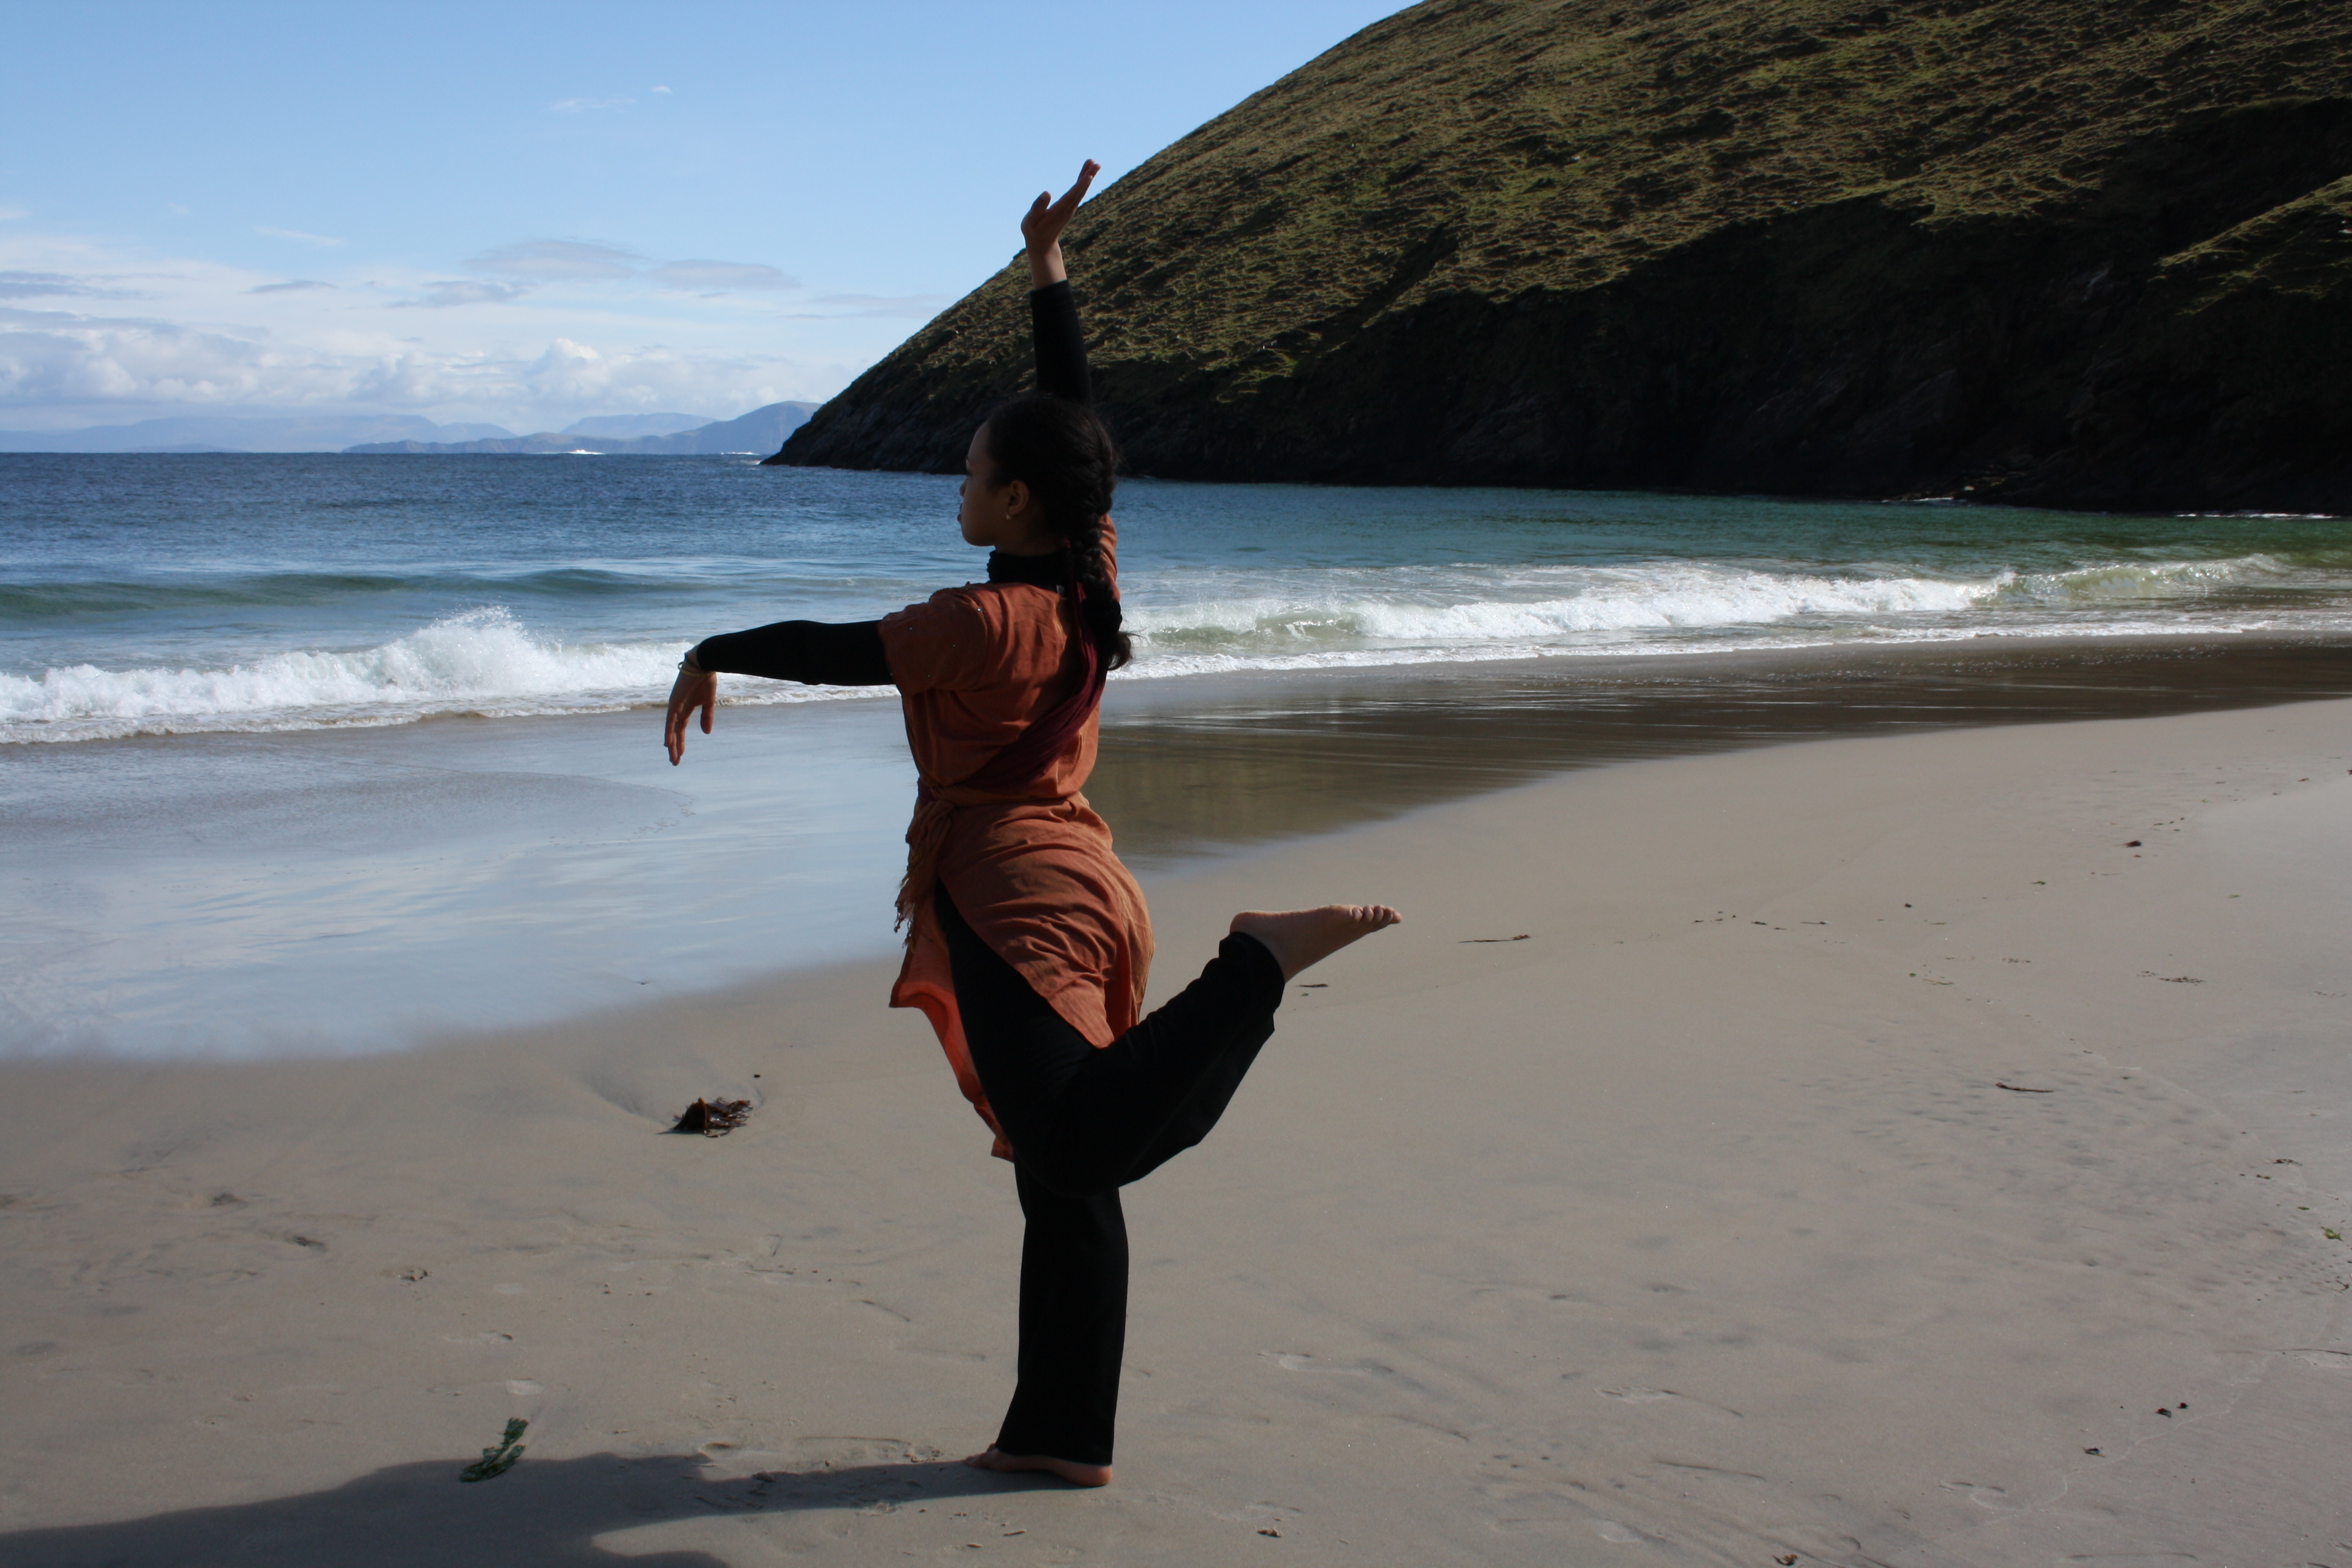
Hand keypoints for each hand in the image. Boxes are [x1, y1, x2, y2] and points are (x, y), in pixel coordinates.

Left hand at [664, 664, 716, 764]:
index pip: (680, 729)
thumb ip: (707, 717)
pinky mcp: (674, 702)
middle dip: (674, 748)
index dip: (680, 742)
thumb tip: (706, 733)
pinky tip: (667, 744)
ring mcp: (674, 706)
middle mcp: (677, 709)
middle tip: (675, 762)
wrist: (703, 664)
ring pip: (671, 730)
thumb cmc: (706, 679)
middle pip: (674, 733)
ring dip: (671, 745)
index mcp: (686, 708)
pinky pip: (670, 721)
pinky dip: (669, 732)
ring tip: (672, 758)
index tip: (680, 755)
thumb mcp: (708, 702)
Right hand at [1022, 158, 1099, 287]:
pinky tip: (1086, 174)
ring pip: (1081, 191)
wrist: (1042, 245)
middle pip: (1080, 191)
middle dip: (1088, 176)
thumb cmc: (1033, 232)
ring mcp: (1070, 209)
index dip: (1080, 186)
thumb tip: (1047, 192)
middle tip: (1096, 163)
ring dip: (1088, 176)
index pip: (1071, 197)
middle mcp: (1067, 209)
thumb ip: (1037, 208)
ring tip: (1094, 163)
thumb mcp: (1030, 221)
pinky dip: (1083, 182)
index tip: (1089, 176)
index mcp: (1058, 211)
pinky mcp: (1069, 208)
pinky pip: (1078, 192)